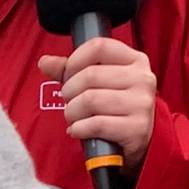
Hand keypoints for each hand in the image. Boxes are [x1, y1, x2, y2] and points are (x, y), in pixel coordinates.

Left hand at [40, 38, 159, 174]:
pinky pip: (96, 124)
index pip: (98, 46)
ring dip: (72, 112)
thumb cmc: (115, 108)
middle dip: (69, 91)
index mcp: (135, 60)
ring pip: (90, 100)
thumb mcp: (98, 83)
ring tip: (73, 117)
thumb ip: (71, 70)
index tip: (69, 75)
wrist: (139, 141)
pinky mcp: (137, 128)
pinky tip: (78, 130)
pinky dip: (79, 129)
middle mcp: (143, 78)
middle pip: (90, 75)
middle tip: (70, 102)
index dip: (75, 60)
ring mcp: (142, 103)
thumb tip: (44, 62)